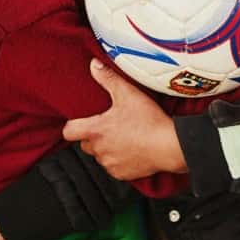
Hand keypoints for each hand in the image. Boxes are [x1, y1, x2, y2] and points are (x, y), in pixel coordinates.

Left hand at [62, 58, 186, 178]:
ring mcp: (110, 164)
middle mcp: (100, 150)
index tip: (79, 122)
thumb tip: (94, 66)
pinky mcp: (122, 174)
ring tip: (123, 137)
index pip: (69, 131)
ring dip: (107, 148)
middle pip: (85, 144)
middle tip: (109, 126)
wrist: (170, 145)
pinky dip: (120, 160)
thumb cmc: (149, 121)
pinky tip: (132, 149)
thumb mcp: (128, 93)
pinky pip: (114, 167)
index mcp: (96, 131)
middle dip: (93, 136)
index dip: (72, 125)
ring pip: (101, 156)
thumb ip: (108, 78)